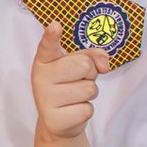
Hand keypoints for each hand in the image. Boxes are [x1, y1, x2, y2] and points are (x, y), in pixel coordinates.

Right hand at [32, 21, 107, 140]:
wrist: (59, 120)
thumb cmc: (69, 85)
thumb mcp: (78, 65)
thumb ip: (92, 56)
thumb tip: (105, 64)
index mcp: (45, 60)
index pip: (47, 46)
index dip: (51, 36)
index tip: (55, 26)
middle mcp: (41, 77)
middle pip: (84, 65)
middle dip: (90, 74)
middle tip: (77, 81)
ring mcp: (45, 99)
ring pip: (89, 89)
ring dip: (89, 94)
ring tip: (74, 97)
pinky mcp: (55, 119)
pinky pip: (87, 109)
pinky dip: (85, 110)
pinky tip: (72, 111)